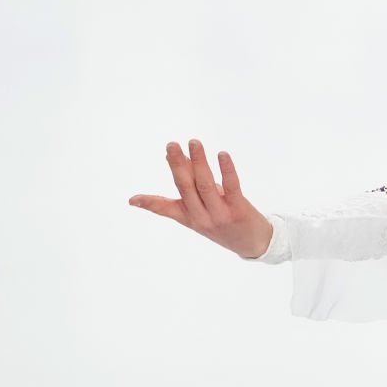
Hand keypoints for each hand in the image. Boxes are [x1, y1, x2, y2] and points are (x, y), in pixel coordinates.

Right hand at [128, 138, 273, 259]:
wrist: (253, 243)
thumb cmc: (223, 220)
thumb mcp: (203, 206)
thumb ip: (189, 181)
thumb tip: (171, 156)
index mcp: (189, 217)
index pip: (166, 209)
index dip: (149, 204)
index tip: (132, 200)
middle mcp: (202, 217)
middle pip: (186, 187)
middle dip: (178, 165)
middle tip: (172, 145)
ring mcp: (220, 214)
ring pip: (206, 185)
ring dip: (199, 162)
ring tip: (194, 142)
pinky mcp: (239, 209)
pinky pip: (231, 186)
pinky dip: (226, 169)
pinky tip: (222, 154)